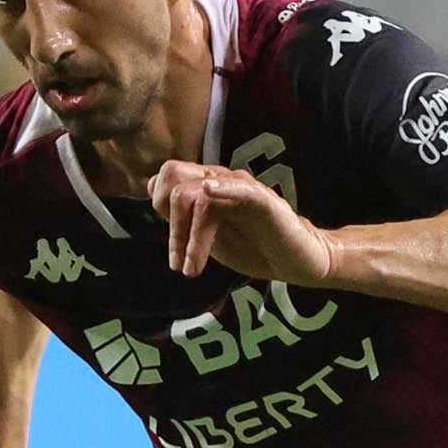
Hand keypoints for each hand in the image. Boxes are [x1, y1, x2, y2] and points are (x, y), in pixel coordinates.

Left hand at [152, 161, 333, 286]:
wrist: (295, 262)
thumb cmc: (253, 247)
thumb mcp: (207, 235)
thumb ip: (181, 214)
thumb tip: (152, 188)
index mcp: (205, 187)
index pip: (167, 177)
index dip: (159, 208)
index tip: (174, 255)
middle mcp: (221, 182)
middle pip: (176, 180)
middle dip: (173, 227)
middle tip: (181, 264)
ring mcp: (243, 190)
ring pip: (200, 194)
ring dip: (191, 237)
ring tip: (194, 269)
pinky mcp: (265, 202)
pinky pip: (242, 188)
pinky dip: (224, 188)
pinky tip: (210, 192)